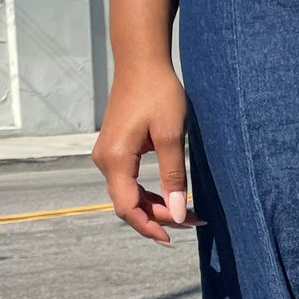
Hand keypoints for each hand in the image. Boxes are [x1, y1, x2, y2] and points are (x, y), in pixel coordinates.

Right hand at [92, 59, 195, 244]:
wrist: (141, 61)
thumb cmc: (158, 92)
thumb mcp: (171, 136)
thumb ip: (173, 176)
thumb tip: (178, 213)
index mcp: (115, 159)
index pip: (128, 208)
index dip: (150, 226)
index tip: (174, 238)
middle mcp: (104, 160)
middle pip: (128, 205)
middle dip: (159, 218)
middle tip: (194, 220)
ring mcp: (107, 155)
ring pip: (129, 195)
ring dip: (155, 207)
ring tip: (187, 212)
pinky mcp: (115, 150)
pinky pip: (128, 182)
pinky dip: (149, 193)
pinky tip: (171, 195)